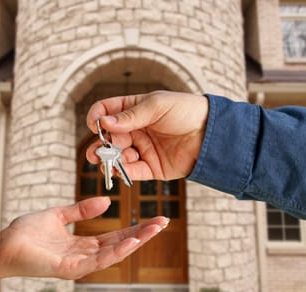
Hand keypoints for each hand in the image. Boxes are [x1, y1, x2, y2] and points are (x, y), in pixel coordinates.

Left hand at [0, 197, 168, 279]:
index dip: (135, 227)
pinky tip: (130, 241)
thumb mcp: (58, 215)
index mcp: (82, 244)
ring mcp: (77, 264)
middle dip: (142, 234)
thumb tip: (106, 202)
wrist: (2, 244)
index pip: (115, 236)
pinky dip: (115, 252)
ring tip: (153, 230)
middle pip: (119, 244)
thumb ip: (81, 210)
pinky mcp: (68, 269)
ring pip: (113, 254)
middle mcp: (84, 256)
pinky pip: (96, 261)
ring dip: (135, 242)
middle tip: (163, 222)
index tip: (154, 219)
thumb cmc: (26, 233)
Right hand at [86, 90, 208, 180]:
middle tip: (96, 152)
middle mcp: (136, 130)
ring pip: (117, 156)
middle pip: (109, 138)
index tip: (94, 125)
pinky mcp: (151, 167)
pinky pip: (132, 172)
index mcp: (135, 109)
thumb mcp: (157, 105)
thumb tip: (104, 123)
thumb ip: (130, 116)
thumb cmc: (187, 111)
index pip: (107, 111)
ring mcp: (142, 149)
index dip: (97, 117)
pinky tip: (118, 170)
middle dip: (100, 145)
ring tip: (106, 162)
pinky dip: (123, 172)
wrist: (211, 133)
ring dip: (109, 160)